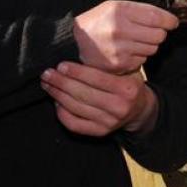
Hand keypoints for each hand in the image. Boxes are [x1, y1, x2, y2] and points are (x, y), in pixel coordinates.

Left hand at [40, 61, 158, 136]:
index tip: (61, 65)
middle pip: (83, 94)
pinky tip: (56, 101)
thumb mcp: (127, 71)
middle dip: (61, 83)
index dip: (76, 72)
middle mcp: (119, 107)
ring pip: (76, 108)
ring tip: (47, 84)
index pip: (97, 79)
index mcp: (127, 88)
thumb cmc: (129, 83)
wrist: (140, 110)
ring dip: (58, 95)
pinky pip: (75, 124)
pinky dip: (62, 113)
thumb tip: (78, 52)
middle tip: (47, 74)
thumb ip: (108, 65)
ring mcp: (109, 122)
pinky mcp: (100, 133)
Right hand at [73, 0, 178, 73]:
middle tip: (150, 31)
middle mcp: (120, 30)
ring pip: (152, 49)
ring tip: (134, 41)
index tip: (173, 22)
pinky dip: (138, 56)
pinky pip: (142, 61)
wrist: (73, 42)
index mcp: (120, 11)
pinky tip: (126, 51)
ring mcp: (119, 49)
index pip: (156, 17)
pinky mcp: (118, 65)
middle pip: (158, 35)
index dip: (169, 20)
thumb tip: (166, 19)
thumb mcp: (115, 6)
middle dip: (158, 33)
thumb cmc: (98, 21)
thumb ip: (140, 10)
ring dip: (148, 45)